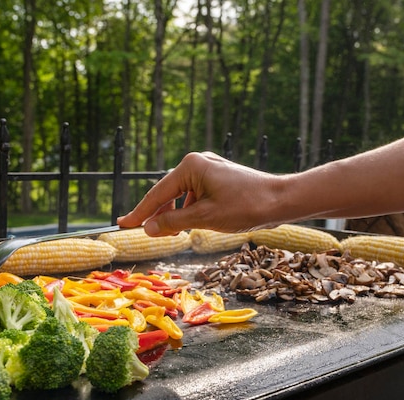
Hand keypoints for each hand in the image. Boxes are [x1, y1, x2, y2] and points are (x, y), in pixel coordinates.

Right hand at [117, 152, 279, 235]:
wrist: (281, 199)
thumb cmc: (245, 207)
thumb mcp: (204, 219)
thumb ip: (172, 223)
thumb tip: (147, 228)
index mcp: (190, 166)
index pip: (157, 194)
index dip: (139, 212)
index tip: (122, 224)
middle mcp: (197, 161)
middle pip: (167, 192)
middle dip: (158, 214)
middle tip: (145, 233)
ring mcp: (208, 167)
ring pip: (181, 195)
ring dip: (175, 214)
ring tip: (170, 234)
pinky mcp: (218, 176)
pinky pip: (194, 193)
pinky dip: (188, 209)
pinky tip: (189, 224)